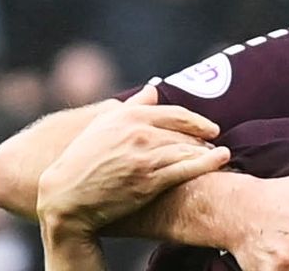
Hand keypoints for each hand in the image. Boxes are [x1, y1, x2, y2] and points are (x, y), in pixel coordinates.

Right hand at [36, 85, 230, 236]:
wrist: (65, 198)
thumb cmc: (81, 161)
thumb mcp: (103, 126)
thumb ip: (132, 106)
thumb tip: (152, 89)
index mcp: (129, 117)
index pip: (175, 114)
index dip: (197, 121)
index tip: (211, 127)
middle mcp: (139, 134)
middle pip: (185, 132)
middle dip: (203, 138)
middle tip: (214, 144)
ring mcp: (146, 157)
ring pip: (188, 150)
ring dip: (207, 151)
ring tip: (218, 155)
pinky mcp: (150, 181)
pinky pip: (187, 169)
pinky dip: (208, 163)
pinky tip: (222, 159)